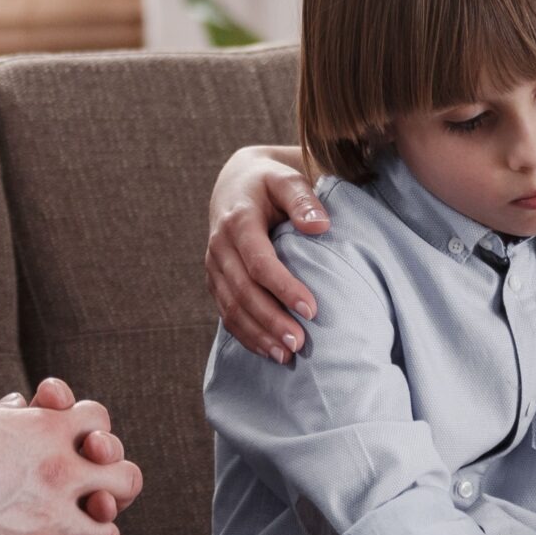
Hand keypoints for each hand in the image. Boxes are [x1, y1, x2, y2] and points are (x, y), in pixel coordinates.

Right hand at [0, 391, 141, 534]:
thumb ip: (3, 414)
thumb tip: (18, 403)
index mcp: (44, 430)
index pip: (101, 422)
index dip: (95, 436)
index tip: (82, 452)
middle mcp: (58, 470)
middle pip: (126, 479)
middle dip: (115, 492)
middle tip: (98, 504)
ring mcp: (48, 516)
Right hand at [205, 145, 327, 362]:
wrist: (236, 183)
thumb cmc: (270, 182)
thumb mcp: (286, 179)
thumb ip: (303, 199)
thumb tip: (320, 225)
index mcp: (237, 221)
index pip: (259, 262)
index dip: (284, 288)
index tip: (311, 310)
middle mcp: (220, 247)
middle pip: (243, 291)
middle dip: (271, 320)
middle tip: (300, 343)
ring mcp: (214, 266)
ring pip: (231, 307)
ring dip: (258, 334)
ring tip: (287, 356)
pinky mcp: (216, 280)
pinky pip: (226, 312)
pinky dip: (246, 334)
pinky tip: (269, 351)